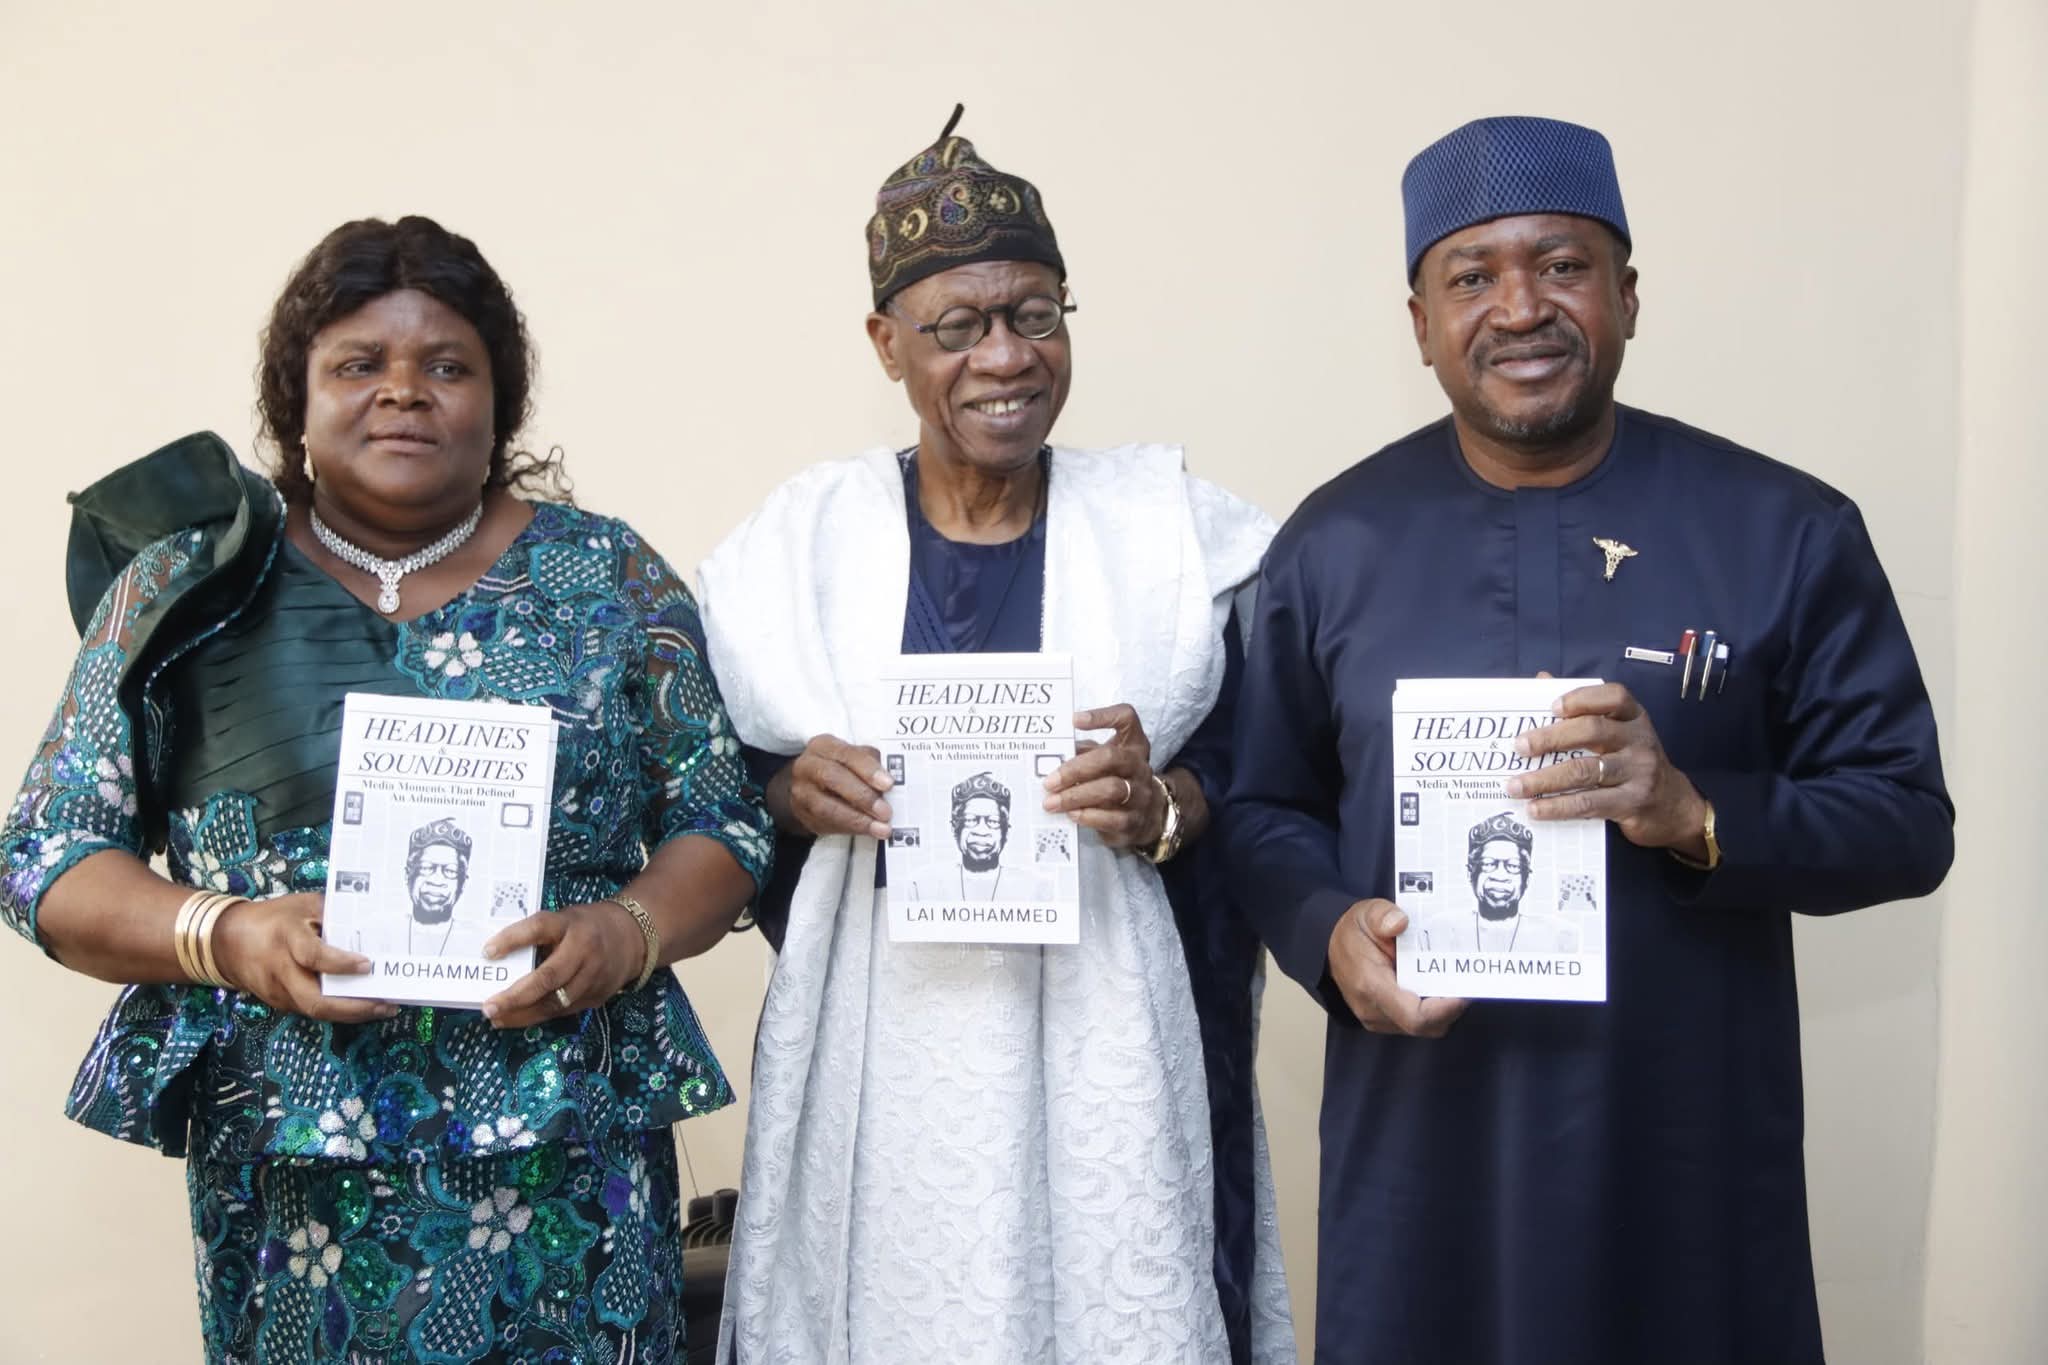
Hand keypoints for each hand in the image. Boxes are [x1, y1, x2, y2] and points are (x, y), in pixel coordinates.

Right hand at [210, 892, 398, 1023]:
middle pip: (315, 1001)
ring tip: (384, 1008)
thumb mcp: (302, 905)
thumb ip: (333, 914)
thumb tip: (371, 926)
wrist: (226, 942)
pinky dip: (338, 1011)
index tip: (368, 965)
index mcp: (286, 938)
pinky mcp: (280, 1003)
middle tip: (387, 1004)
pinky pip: (312, 1011)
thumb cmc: (272, 918)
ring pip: (316, 1011)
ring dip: (352, 1014)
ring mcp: (278, 992)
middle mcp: (280, 970)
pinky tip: (362, 1006)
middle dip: (354, 1008)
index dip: (341, 964)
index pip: (313, 956)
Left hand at [481, 901, 641, 1027]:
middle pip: (548, 977)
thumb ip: (539, 936)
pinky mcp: (597, 996)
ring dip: (522, 1013)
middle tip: (489, 1006)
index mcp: (571, 924)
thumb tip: (498, 960)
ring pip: (555, 1002)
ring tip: (497, 1018)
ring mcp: (593, 976)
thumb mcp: (565, 920)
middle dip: (516, 996)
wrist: (632, 938)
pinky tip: (516, 1018)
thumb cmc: (586, 927)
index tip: (487, 952)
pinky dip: (537, 1016)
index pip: (539, 928)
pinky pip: (563, 1011)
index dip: (512, 939)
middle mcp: (584, 950)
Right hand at [778, 734, 892, 839]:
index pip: (846, 754)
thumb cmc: (840, 768)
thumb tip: (895, 777)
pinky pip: (826, 824)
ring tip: (881, 828)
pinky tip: (868, 832)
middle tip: (886, 812)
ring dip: (857, 820)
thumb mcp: (854, 758)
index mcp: (824, 746)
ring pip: (826, 807)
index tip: (889, 784)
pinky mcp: (803, 815)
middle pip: (832, 778)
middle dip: (862, 796)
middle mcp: (807, 766)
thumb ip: (871, 763)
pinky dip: (850, 829)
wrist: (808, 786)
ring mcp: (801, 792)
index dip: (868, 769)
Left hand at [1042, 704, 1163, 849]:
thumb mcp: (1104, 762)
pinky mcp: (1134, 821)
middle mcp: (1140, 766)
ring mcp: (1141, 794)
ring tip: (1052, 802)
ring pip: (1111, 790)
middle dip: (1076, 769)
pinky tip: (1071, 814)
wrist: (1147, 816)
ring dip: (1076, 796)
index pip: (1127, 718)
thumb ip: (1082, 754)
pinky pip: (1112, 818)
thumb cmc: (1116, 780)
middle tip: (1050, 781)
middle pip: (1111, 758)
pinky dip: (1088, 816)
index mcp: (1133, 745)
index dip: (1103, 716)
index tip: (1075, 720)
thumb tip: (1050, 757)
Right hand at [1327, 898, 1468, 1036]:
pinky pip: (1417, 1023)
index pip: (1416, 1017)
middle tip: (1467, 982)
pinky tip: (1438, 986)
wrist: (1330, 947)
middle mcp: (1374, 1010)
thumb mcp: (1366, 913)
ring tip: (1454, 982)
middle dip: (1451, 1008)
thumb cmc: (1352, 932)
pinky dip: (1432, 1009)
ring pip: (1425, 1028)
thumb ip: (1382, 915)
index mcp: (1371, 985)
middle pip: (1427, 1026)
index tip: (1465, 990)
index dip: (1446, 1009)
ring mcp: (1378, 1019)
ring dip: (1443, 1009)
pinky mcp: (1385, 1020)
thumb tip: (1400, 922)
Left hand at [1505, 683, 1710, 855]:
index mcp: (1634, 718)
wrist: (1673, 807)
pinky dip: (1558, 806)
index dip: (1581, 699)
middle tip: (1520, 747)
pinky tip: (1535, 809)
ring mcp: (1638, 773)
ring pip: (1585, 771)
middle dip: (1551, 738)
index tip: (1552, 707)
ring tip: (1515, 786)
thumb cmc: (1632, 763)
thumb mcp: (1618, 733)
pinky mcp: (1631, 803)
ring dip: (1544, 779)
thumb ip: (1583, 709)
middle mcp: (1639, 741)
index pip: (1614, 697)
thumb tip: (1541, 679)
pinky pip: (1589, 803)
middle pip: (1593, 731)